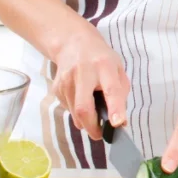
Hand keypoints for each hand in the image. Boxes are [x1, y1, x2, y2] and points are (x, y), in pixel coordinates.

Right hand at [50, 22, 129, 140]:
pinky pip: (68, 110)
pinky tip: (82, 99)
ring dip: (86, 121)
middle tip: (100, 134)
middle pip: (84, 107)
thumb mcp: (118, 70)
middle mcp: (83, 72)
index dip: (115, 108)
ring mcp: (66, 81)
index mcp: (105, 66)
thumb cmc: (101, 59)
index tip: (118, 123)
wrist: (73, 43)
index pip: (111, 89)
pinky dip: (77, 113)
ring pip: (75, 113)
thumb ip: (121, 94)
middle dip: (92, 127)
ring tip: (93, 110)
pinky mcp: (56, 88)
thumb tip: (119, 123)